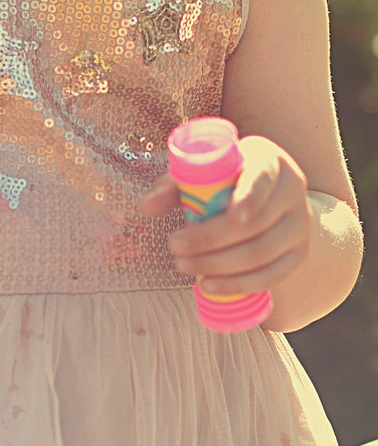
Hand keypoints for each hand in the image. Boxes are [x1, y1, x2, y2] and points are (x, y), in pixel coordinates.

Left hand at [138, 136, 313, 296]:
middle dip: (211, 240)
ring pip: (262, 253)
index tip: (231, 217)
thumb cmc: (227, 179)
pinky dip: (238, 284)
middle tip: (174, 244)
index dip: (250, 197)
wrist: (270, 197)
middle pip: (256, 223)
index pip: (263, 178)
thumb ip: (173, 186)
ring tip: (184, 265)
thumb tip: (145, 208)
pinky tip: (209, 284)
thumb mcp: (203, 173)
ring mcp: (300, 225)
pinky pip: (272, 276)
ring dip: (219, 265)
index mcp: (269, 160)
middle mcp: (292, 190)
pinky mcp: (298, 254)